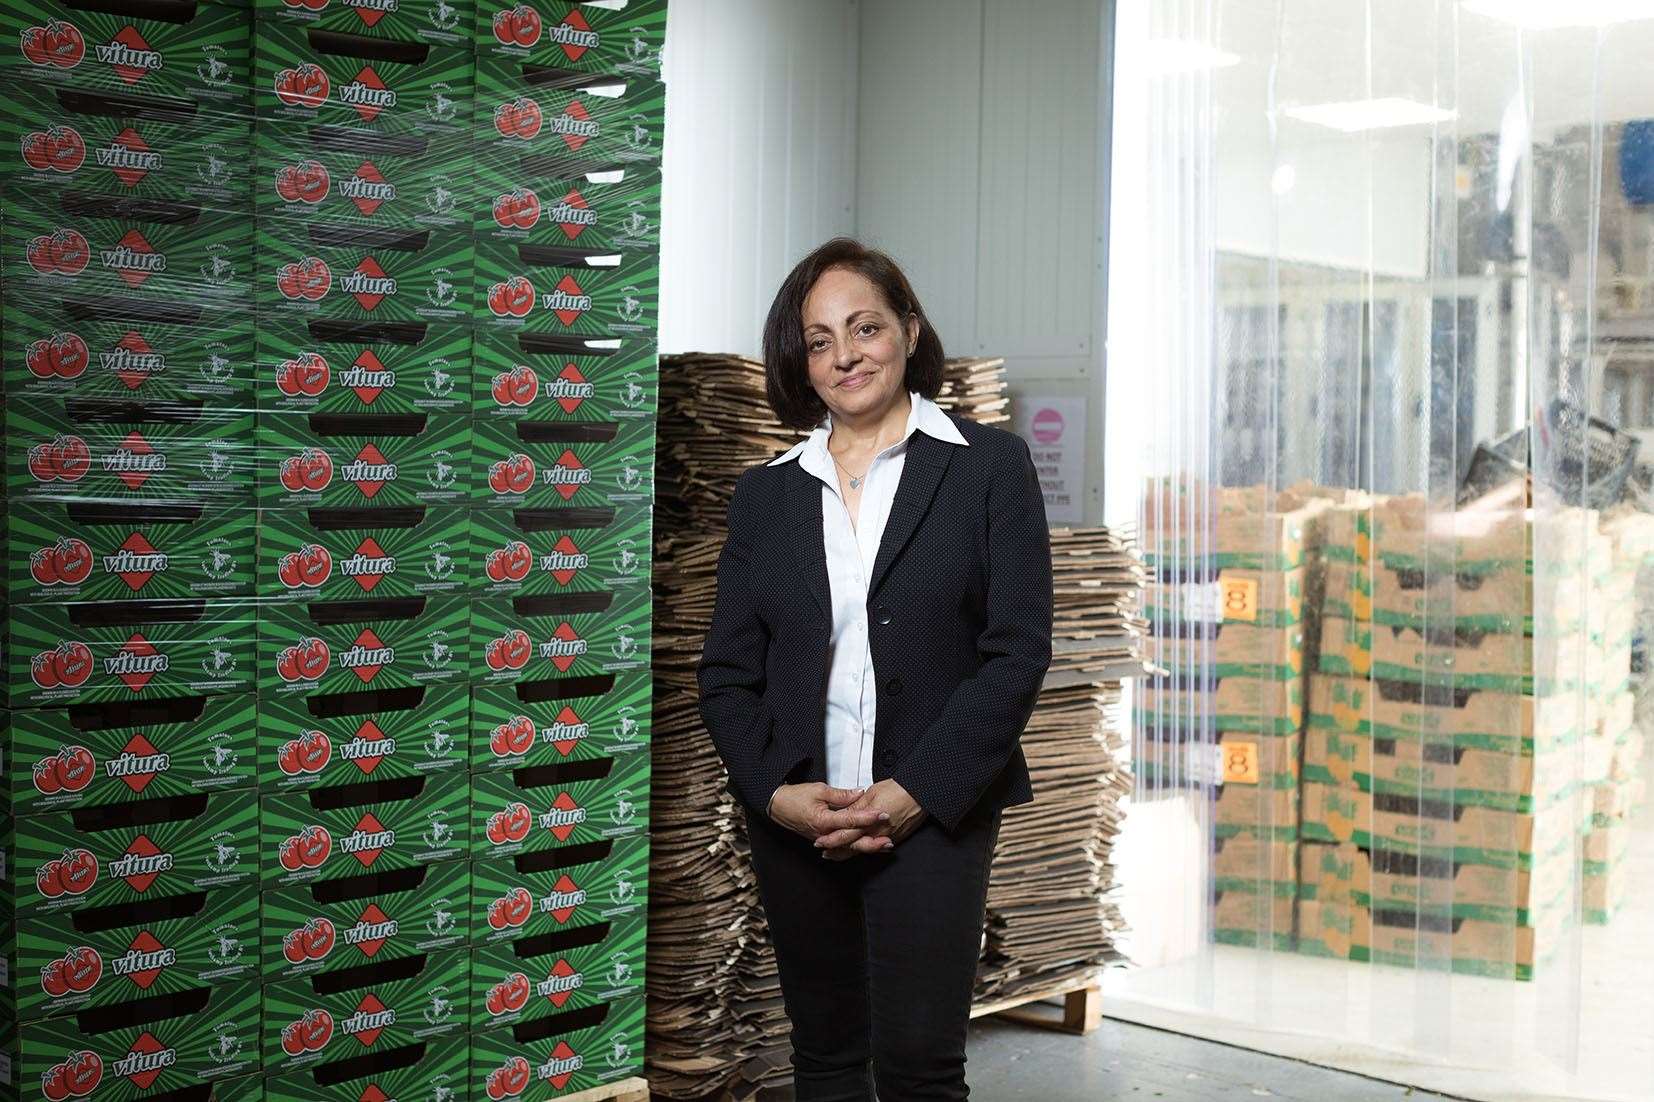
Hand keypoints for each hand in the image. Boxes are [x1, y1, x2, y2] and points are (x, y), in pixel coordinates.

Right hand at [767, 782, 888, 842]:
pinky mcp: (824, 841)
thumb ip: (841, 794)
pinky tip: (868, 847)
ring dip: (867, 847)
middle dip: (872, 842)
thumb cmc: (795, 797)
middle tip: (889, 840)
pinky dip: (856, 847)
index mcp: (823, 821)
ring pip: (849, 848)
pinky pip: (842, 847)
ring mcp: (824, 840)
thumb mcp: (819, 790)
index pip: (850, 820)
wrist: (778, 807)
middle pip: (852, 842)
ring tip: (884, 846)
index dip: (868, 817)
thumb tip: (860, 793)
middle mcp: (824, 835)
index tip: (882, 813)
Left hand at [817, 779, 925, 860]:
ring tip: (836, 854)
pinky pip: (877, 848)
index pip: (845, 832)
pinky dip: (866, 850)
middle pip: (853, 845)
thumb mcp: (872, 793)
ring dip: (849, 852)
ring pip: (864, 849)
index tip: (820, 841)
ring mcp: (887, 837)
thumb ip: (856, 805)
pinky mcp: (896, 838)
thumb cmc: (899, 790)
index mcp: (868, 819)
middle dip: (837, 850)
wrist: (921, 794)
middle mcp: (877, 831)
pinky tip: (860, 850)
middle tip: (824, 852)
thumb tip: (843, 813)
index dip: (831, 838)